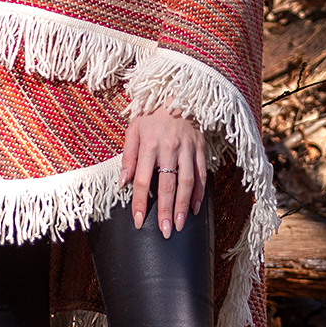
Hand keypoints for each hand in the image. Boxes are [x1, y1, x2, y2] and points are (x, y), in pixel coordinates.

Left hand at [122, 107, 206, 236]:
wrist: (178, 94)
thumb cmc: (151, 114)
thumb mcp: (133, 130)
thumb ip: (128, 157)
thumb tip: (123, 182)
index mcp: (150, 144)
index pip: (144, 180)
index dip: (141, 202)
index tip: (139, 221)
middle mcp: (170, 148)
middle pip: (168, 185)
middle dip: (166, 211)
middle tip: (165, 232)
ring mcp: (188, 148)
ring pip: (188, 182)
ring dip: (184, 206)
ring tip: (180, 225)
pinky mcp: (201, 148)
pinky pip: (202, 174)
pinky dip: (200, 193)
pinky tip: (195, 208)